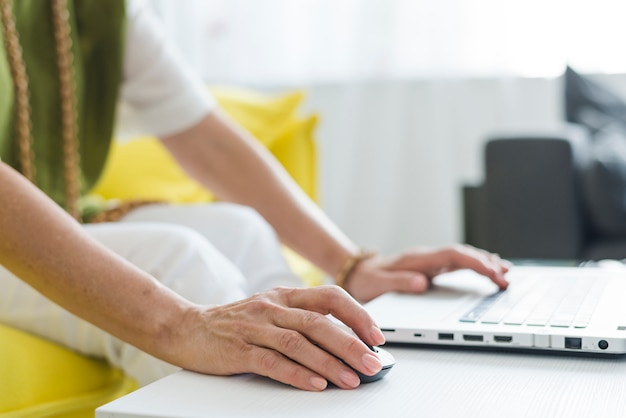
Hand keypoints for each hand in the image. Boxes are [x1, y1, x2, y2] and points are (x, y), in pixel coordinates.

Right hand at [170, 286, 385, 390]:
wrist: (185, 327)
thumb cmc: (233, 323)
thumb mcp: (269, 312)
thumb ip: (301, 322)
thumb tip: (344, 343)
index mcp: (283, 296)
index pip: (329, 297)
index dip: (357, 315)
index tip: (377, 336)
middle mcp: (271, 307)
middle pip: (319, 323)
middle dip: (351, 344)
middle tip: (372, 363)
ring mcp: (254, 328)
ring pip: (299, 343)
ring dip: (329, 363)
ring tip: (351, 379)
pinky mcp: (238, 350)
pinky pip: (273, 362)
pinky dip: (297, 374)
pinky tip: (315, 385)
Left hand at [345, 244, 511, 302]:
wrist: (357, 273)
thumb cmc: (366, 280)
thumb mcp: (377, 284)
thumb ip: (399, 282)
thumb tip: (422, 283)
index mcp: (417, 259)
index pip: (452, 255)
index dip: (474, 262)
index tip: (492, 271)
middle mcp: (426, 257)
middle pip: (462, 255)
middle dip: (486, 264)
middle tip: (506, 278)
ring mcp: (429, 261)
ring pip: (462, 258)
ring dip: (483, 264)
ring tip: (505, 274)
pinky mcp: (430, 268)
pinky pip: (457, 264)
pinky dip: (474, 267)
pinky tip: (487, 271)